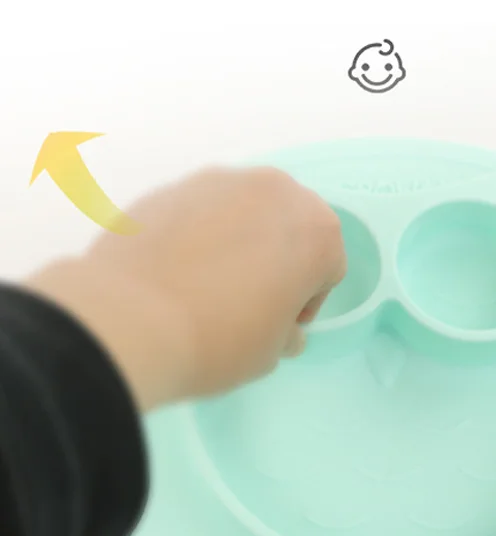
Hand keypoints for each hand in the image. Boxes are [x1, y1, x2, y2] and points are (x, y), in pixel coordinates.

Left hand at [25, 167, 345, 410]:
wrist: (129, 321)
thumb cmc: (220, 340)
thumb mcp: (271, 353)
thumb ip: (286, 330)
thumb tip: (278, 324)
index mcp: (318, 232)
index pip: (327, 267)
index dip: (305, 301)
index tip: (278, 323)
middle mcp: (276, 193)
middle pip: (289, 227)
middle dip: (278, 258)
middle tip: (248, 299)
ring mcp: (220, 182)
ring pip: (245, 212)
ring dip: (239, 240)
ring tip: (206, 282)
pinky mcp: (172, 186)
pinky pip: (200, 212)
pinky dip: (197, 234)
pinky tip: (175, 270)